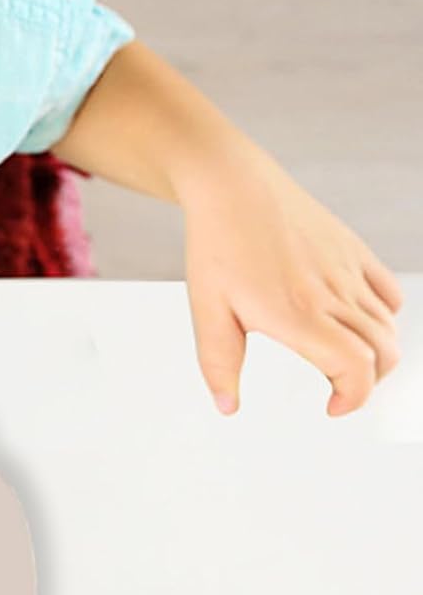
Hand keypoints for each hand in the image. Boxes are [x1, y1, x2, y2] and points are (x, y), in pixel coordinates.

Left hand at [181, 159, 403, 415]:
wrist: (232, 186)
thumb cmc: (216, 246)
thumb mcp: (207, 311)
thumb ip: (218, 364)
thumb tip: (227, 407)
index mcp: (296, 313)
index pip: (354, 368)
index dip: (353, 397)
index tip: (332, 408)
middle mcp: (331, 293)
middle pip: (383, 352)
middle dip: (368, 382)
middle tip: (339, 389)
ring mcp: (348, 270)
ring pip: (388, 325)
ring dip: (377, 353)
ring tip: (343, 362)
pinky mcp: (354, 251)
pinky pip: (388, 293)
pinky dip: (385, 317)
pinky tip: (355, 323)